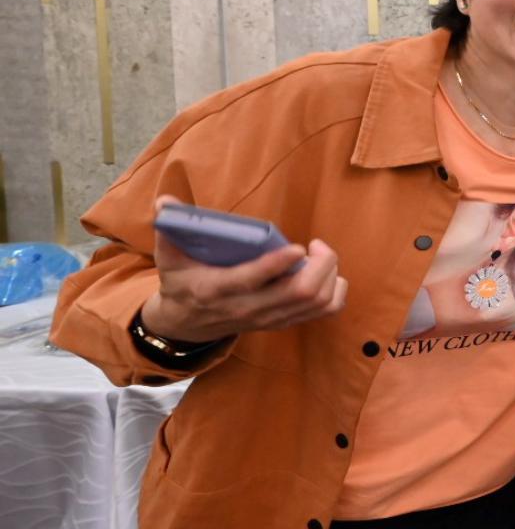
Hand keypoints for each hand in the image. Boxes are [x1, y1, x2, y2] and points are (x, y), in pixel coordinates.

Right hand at [140, 195, 348, 344]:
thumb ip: (169, 229)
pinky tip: (328, 273)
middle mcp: (247, 308)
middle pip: (299, 292)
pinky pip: (321, 312)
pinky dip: (334, 292)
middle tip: (317, 245)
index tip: (298, 247)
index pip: (253, 280)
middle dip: (321, 265)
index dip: (278, 264)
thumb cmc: (181, 284)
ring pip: (315, 302)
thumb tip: (165, 202)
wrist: (185, 326)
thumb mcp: (168, 259)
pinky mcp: (281, 322)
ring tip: (322, 255)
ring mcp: (267, 318)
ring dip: (330, 275)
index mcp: (217, 289)